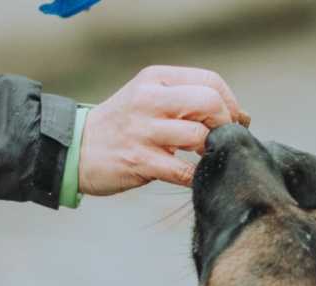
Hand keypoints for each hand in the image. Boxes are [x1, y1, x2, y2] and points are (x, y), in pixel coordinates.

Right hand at [78, 65, 250, 195]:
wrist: (75, 148)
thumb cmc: (121, 125)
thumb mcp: (148, 97)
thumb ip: (188, 101)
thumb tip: (240, 116)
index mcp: (155, 79)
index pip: (210, 81)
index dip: (230, 103)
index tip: (234, 121)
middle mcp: (149, 100)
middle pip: (209, 104)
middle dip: (226, 125)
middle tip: (222, 140)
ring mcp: (143, 131)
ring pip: (199, 137)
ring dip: (211, 152)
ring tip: (205, 158)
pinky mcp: (140, 161)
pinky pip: (184, 171)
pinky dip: (197, 175)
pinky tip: (194, 175)